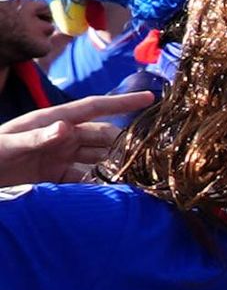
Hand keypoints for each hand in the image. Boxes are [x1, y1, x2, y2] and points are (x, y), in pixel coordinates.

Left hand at [0, 90, 147, 188]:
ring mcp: (61, 156)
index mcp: (52, 121)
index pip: (93, 107)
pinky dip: (98, 183)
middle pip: (102, 136)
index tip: (149, 98)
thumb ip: (38, 137)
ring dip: (114, 164)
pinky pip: (85, 177)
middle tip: (147, 155)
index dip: (121, 102)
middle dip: (124, 142)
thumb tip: (66, 128)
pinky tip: (111, 191)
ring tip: (135, 174)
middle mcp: (61, 136)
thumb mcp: (10, 144)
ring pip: (97, 156)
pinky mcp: (57, 176)